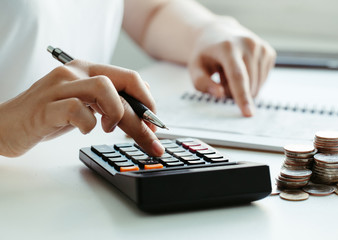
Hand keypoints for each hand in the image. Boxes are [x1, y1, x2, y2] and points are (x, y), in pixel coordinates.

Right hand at [0, 60, 164, 156]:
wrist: (6, 125)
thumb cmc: (48, 116)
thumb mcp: (84, 105)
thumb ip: (109, 102)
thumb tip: (142, 110)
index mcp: (87, 70)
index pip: (130, 78)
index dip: (148, 100)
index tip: (154, 123)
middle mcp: (75, 73)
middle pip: (123, 85)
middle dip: (144, 117)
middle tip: (152, 140)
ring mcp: (59, 88)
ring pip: (104, 88)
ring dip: (117, 114)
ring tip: (109, 129)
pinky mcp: (45, 107)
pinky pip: (76, 109)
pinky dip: (87, 124)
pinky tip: (83, 130)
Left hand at [188, 16, 275, 116]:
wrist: (217, 33)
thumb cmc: (205, 54)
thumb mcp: (195, 68)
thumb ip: (203, 83)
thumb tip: (220, 94)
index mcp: (227, 47)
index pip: (237, 76)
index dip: (242, 96)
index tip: (248, 113)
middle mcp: (248, 44)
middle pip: (248, 84)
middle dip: (234, 93)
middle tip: (221, 81)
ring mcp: (261, 47)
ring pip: (257, 85)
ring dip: (243, 88)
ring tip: (230, 73)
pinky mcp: (269, 52)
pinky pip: (263, 80)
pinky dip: (251, 82)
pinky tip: (242, 70)